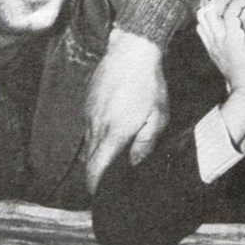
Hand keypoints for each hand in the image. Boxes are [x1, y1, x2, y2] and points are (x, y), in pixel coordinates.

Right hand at [86, 28, 168, 192]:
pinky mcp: (87, 102)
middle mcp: (95, 125)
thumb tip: (134, 163)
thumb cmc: (148, 84)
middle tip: (111, 178)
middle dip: (97, 172)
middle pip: (89, 159)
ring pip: (88, 142)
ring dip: (98, 152)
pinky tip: (112, 129)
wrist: (131, 50)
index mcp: (113, 133)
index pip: (95, 169)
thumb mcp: (157, 116)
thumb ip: (145, 143)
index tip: (101, 194)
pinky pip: (88, 125)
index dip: (96, 186)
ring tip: (114, 154)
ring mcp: (88, 113)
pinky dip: (97, 134)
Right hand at [197, 0, 244, 144]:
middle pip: (203, 14)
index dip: (212, 8)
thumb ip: (241, 44)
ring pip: (211, 11)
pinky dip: (238, 4)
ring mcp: (220, 42)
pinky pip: (230, 14)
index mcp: (215, 48)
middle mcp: (213, 44)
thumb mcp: (243, 58)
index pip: (204, 24)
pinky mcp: (232, 40)